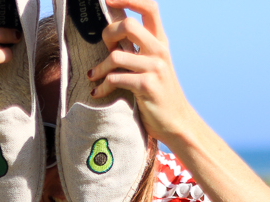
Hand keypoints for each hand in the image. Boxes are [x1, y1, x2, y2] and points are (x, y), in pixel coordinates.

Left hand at [87, 0, 191, 144]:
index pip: (149, 7)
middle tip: (104, 49)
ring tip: (93, 77)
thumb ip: (137, 48)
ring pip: (116, 55)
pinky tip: (98, 93)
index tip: (107, 0)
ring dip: (99, 68)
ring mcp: (155, 68)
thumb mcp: (152, 65)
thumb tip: (112, 30)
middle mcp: (159, 51)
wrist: (176, 122)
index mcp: (160, 41)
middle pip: (129, 24)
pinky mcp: (147, 86)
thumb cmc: (157, 94)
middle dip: (108, 34)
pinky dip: (102, 86)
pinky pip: (115, 79)